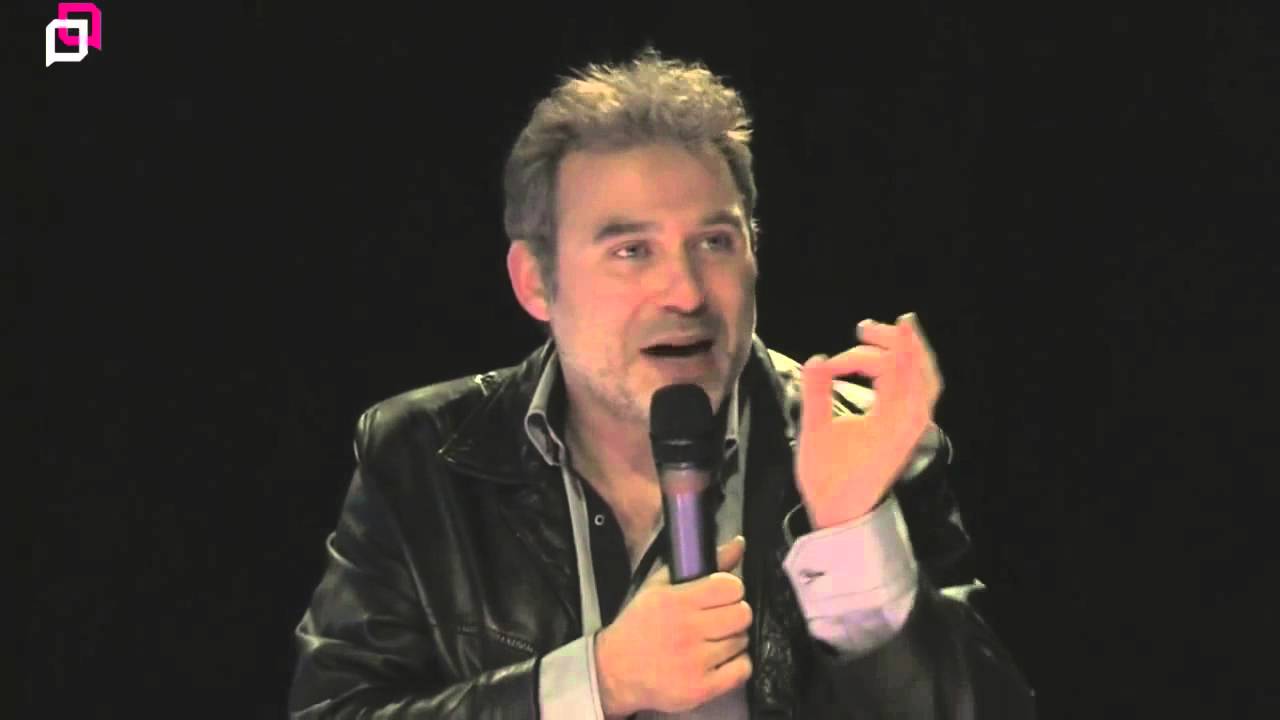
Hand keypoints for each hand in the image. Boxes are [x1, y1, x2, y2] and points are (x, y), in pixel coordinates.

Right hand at [595, 536, 751, 716]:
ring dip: (732, 640)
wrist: (615, 670)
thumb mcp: (661, 587)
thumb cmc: (639, 625)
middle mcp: (686, 631)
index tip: (722, 596)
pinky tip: (719, 660)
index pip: (731, 587)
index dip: (731, 590)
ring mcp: (694, 663)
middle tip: (719, 619)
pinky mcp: (701, 689)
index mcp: (676, 601)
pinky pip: (742, 670)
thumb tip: (739, 543)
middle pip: (742, 614)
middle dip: (734, 614)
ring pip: (742, 641)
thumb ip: (703, 564)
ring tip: (712, 641)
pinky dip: (736, 665)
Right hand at [795, 312, 942, 529]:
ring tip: (889, 332)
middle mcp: (911, 422)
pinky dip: (914, 370)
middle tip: (864, 327)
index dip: (856, 357)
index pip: (888, 370)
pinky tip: (898, 361)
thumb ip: (816, 394)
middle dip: (896, 341)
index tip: (828, 365)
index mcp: (890, 422)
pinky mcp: (910, 430)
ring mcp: (914, 427)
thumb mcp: (815, 436)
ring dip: (909, 352)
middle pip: (918, 368)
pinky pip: (923, 391)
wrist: (844, 514)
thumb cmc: (828, 478)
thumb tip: (817, 359)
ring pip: (926, 378)